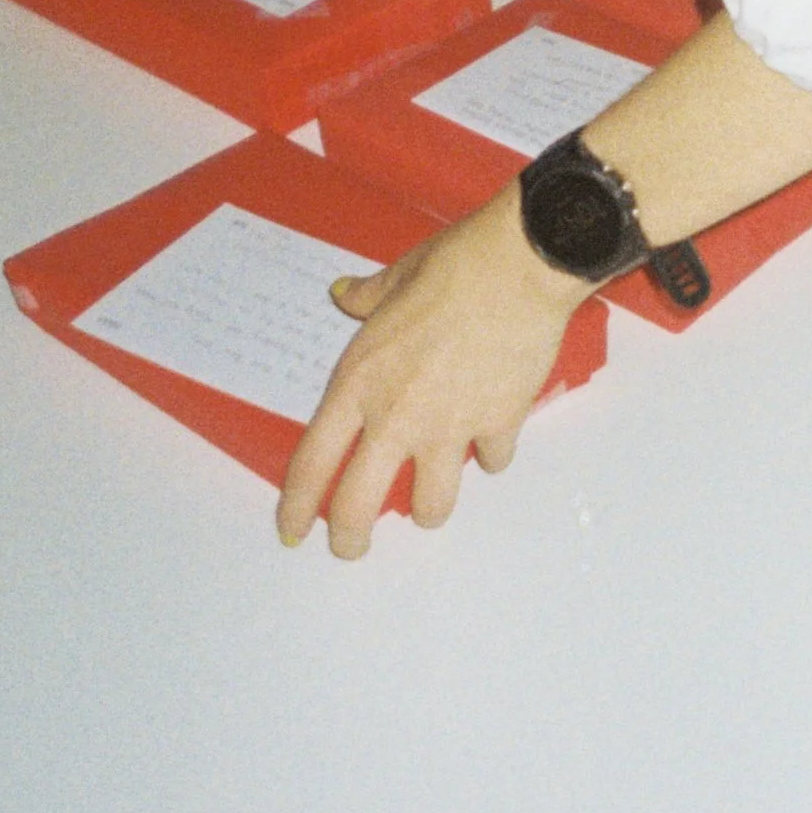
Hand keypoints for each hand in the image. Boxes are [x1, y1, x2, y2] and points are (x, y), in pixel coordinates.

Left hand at [276, 187, 587, 558]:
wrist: (519, 265)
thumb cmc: (454, 265)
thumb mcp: (396, 278)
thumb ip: (366, 298)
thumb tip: (344, 293)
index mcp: (360, 382)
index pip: (313, 462)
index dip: (298, 505)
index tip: (293, 527)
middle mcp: (396, 417)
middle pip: (358, 505)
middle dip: (350, 538)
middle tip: (351, 547)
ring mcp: (449, 428)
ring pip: (430, 504)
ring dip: (427, 508)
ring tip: (428, 503)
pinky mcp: (498, 425)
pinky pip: (491, 460)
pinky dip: (490, 455)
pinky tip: (491, 439)